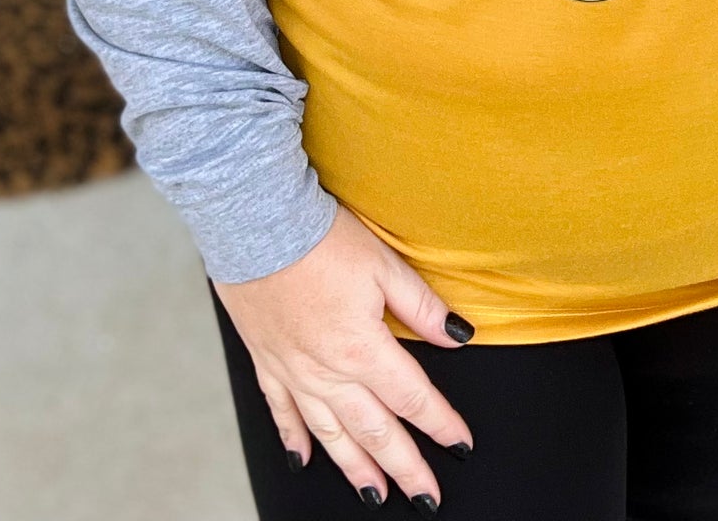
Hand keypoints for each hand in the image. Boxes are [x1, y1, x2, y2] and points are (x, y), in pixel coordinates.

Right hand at [212, 204, 475, 506]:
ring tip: (375, 495)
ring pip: (330, 434)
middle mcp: (328, 372)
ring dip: (356, 467)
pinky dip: (294, 440)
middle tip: (426, 496)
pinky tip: (304, 461)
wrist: (256, 223)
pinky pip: (282, 413)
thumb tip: (459, 335)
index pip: (412, 397)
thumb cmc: (322, 239)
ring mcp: (294, 372)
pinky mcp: (267, 362)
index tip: (461, 445)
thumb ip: (421, 306)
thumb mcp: (384, 264)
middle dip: (404, 466)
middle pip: (374, 430)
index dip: (441, 424)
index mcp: (363, 349)